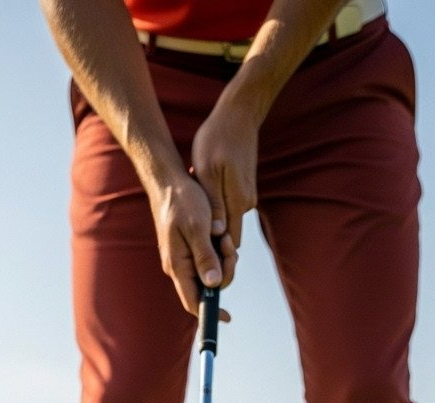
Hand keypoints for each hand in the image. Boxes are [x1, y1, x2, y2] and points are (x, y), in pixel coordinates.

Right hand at [148, 172, 236, 317]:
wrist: (169, 181)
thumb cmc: (182, 201)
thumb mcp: (197, 228)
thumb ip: (205, 257)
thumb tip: (213, 284)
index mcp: (178, 266)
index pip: (193, 301)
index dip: (210, 313)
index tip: (227, 318)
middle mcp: (179, 267)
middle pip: (208, 288)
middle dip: (225, 271)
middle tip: (229, 247)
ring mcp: (184, 258)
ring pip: (211, 273)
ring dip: (224, 258)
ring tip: (223, 236)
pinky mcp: (189, 249)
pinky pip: (210, 259)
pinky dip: (220, 250)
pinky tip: (221, 235)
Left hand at [190, 98, 258, 258]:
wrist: (238, 115)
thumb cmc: (217, 140)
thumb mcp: (208, 171)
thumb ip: (214, 204)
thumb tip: (217, 234)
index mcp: (238, 202)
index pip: (229, 242)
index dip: (215, 253)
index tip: (198, 255)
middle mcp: (246, 203)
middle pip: (228, 235)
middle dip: (210, 238)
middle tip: (188, 233)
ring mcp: (247, 196)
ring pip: (226, 219)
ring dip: (210, 217)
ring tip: (192, 202)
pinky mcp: (244, 188)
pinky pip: (228, 206)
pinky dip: (214, 204)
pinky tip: (201, 189)